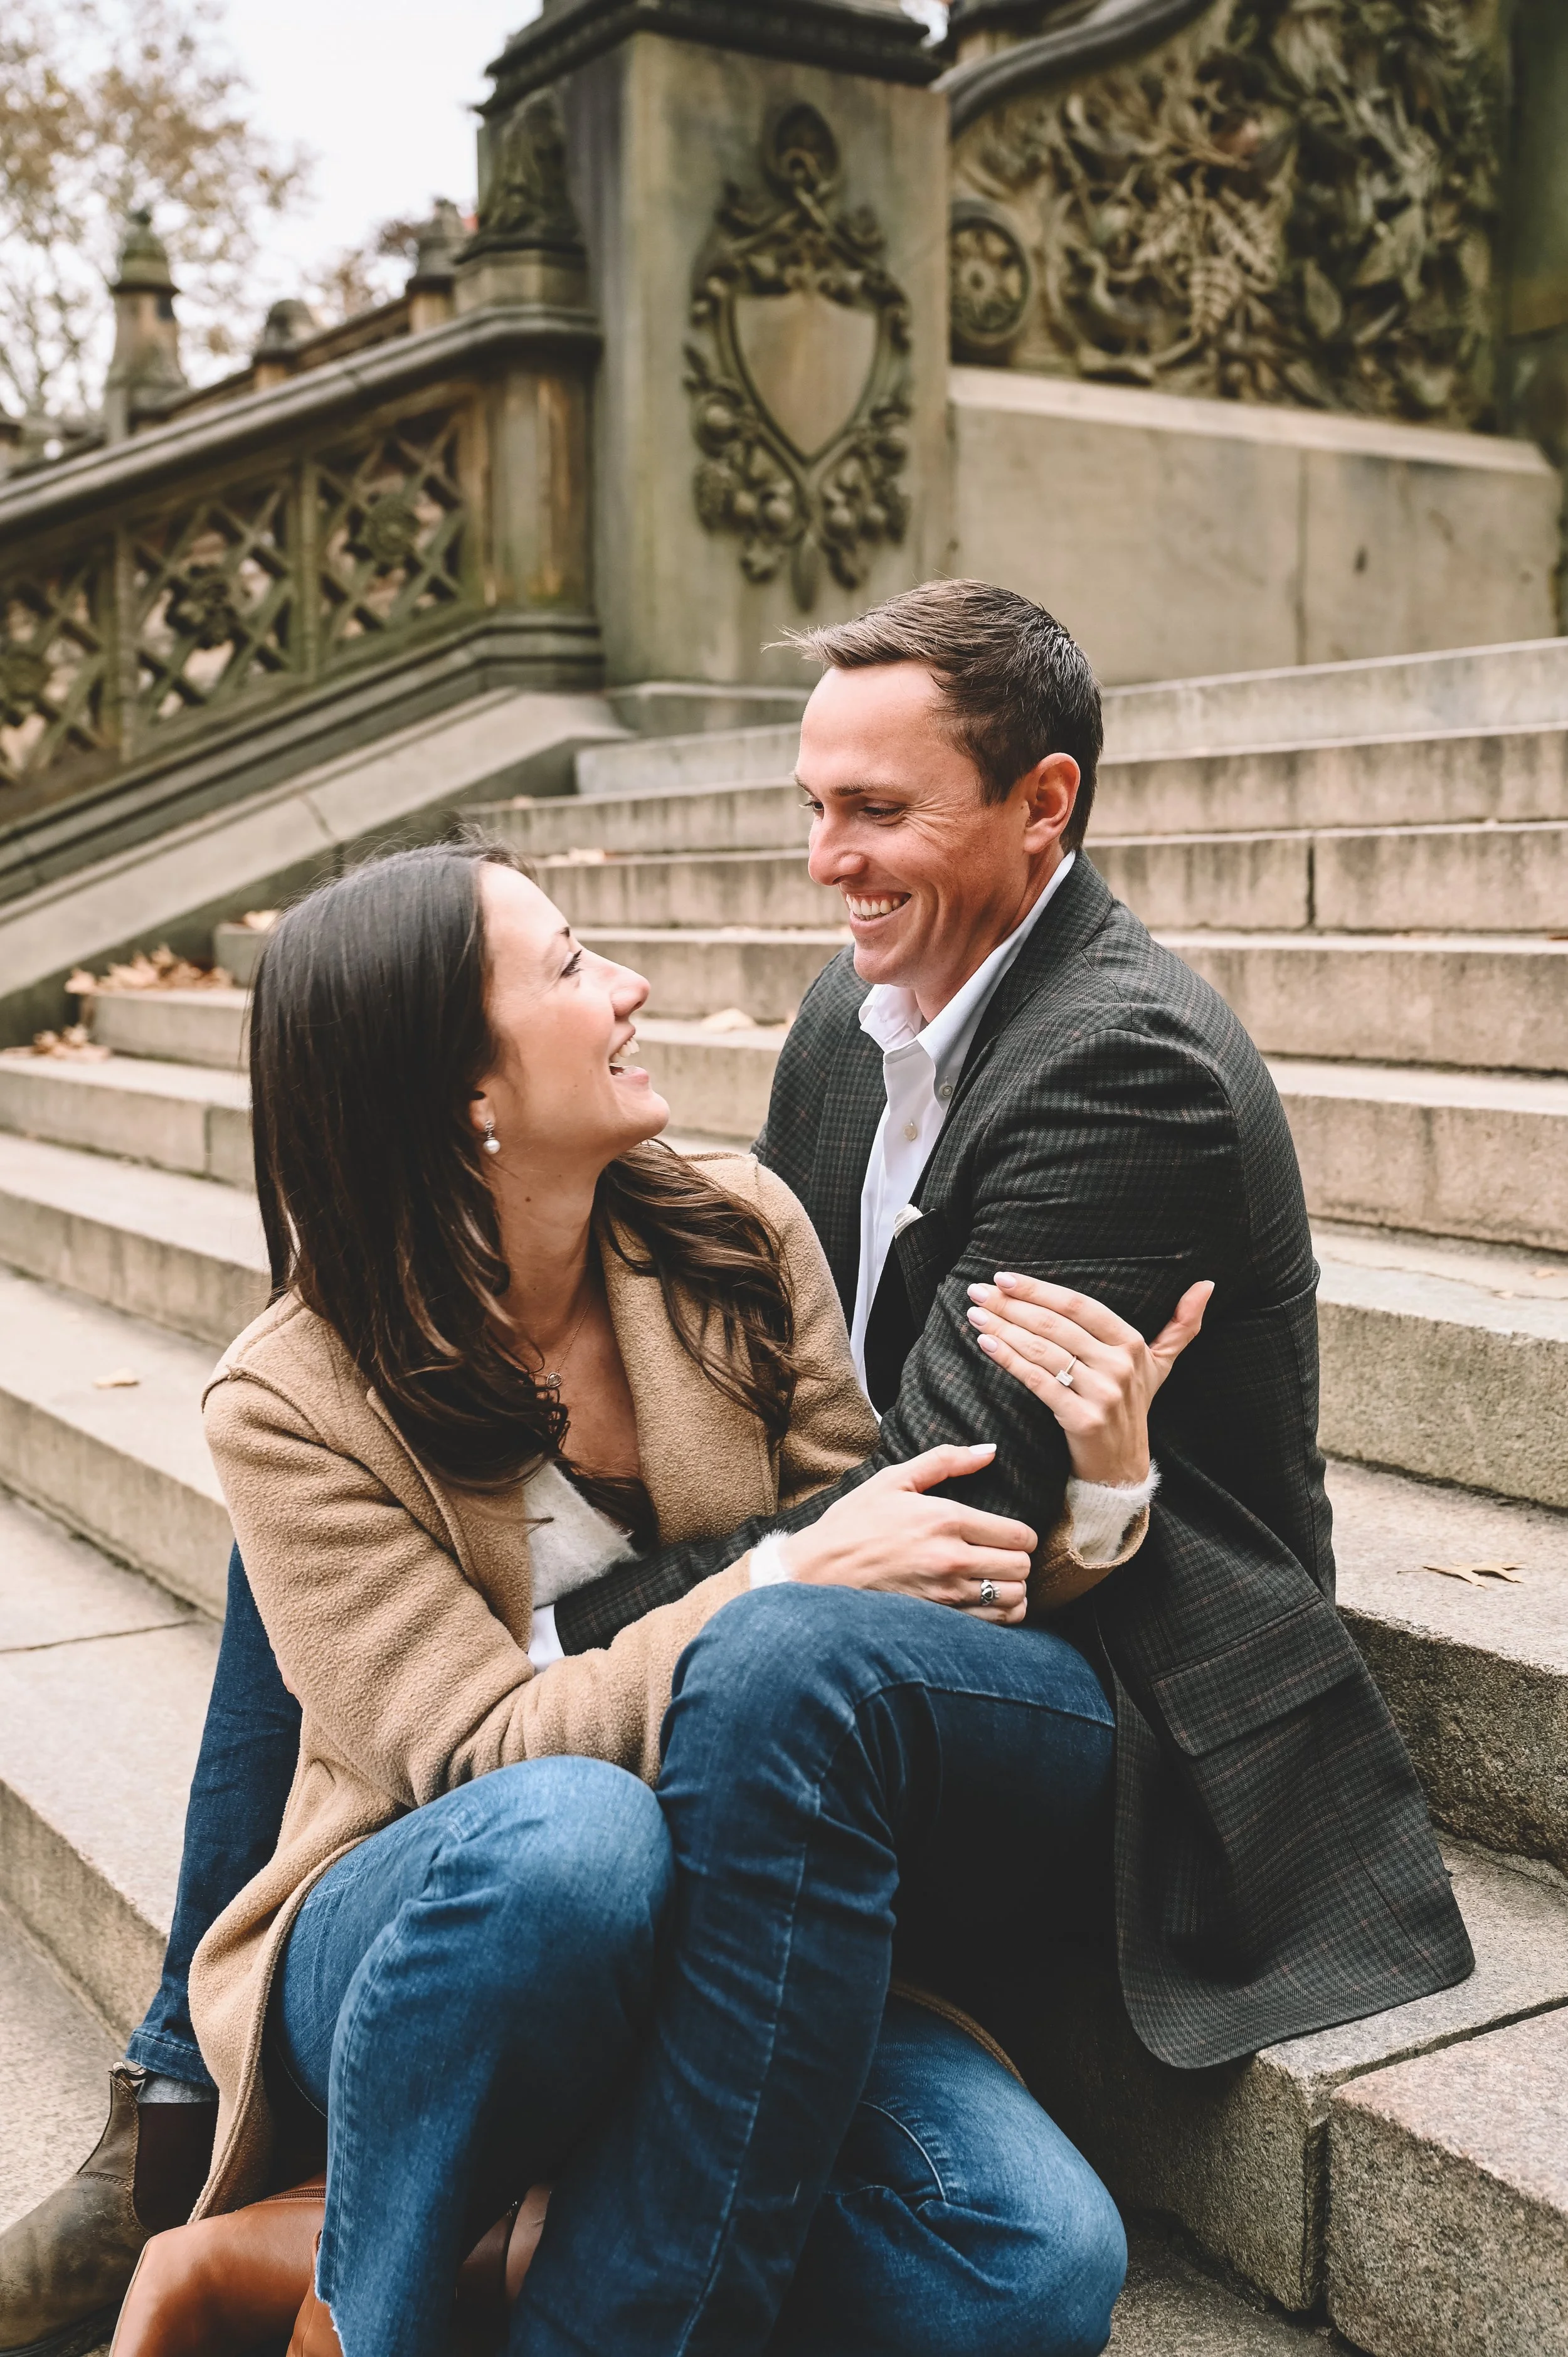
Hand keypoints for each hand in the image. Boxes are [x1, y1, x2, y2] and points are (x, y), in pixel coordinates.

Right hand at [781, 1442, 1036, 1622]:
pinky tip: (985, 1602)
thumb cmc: (854, 1522)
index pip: (1018, 1535)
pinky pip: (993, 1624)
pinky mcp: (937, 1619)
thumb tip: (989, 1450)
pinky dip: (1000, 1614)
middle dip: (1019, 1560)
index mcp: (945, 1519)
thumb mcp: (894, 1479)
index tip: (1010, 1534)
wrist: (817, 1571)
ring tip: (995, 1579)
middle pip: (1022, 1567)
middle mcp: (951, 1559)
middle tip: (1002, 1556)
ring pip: (1013, 1598)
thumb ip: (946, 1460)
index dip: (1023, 1535)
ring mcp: (945, 1594)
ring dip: (1011, 1588)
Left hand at [965, 1274, 1213, 1487]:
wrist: (1122, 1468)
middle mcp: (1120, 1366)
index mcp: (1132, 1344)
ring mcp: (1103, 1394)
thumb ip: (1181, 1326)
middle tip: (978, 1291)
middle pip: (1056, 1326)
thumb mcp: (1160, 1365)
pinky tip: (986, 1344)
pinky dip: (1010, 1361)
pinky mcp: (1082, 1420)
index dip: (1042, 1290)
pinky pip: (1039, 1383)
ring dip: (1005, 1329)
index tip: (1005, 1277)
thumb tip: (1207, 1283)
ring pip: (1044, 1352)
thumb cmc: (1133, 1408)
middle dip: (1013, 1305)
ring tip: (976, 1313)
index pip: (1080, 1307)